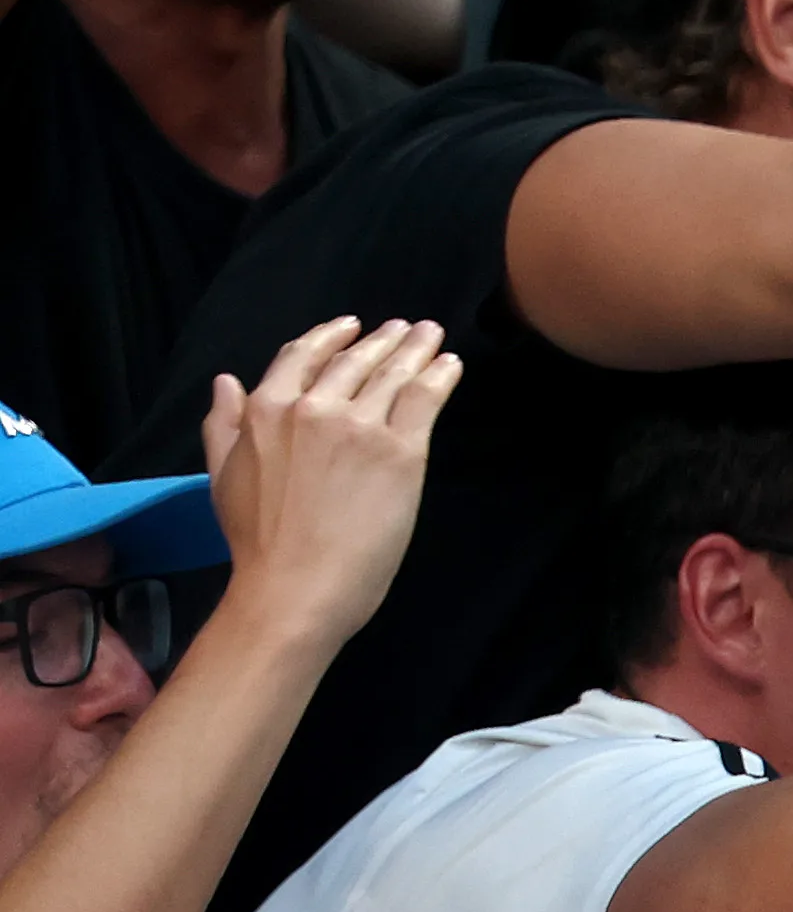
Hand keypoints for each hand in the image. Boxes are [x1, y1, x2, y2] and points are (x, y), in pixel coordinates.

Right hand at [196, 316, 461, 652]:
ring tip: (432, 336)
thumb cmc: (257, 543)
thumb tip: (226, 381)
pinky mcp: (400, 451)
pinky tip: (451, 366)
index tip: (351, 326)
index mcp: (266, 408)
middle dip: (383, 339)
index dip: (330, 337)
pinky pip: (424, 399)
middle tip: (408, 328)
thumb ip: (224, 424)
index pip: (303, 356)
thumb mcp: (222, 474)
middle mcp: (312, 406)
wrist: (295, 585)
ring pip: (392, 374)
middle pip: (354, 360)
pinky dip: (440, 376)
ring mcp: (358, 425)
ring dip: (416, 349)